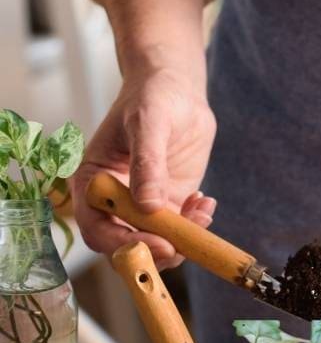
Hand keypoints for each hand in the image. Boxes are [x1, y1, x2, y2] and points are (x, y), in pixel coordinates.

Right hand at [72, 65, 216, 268]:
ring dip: (182, 239)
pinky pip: (181, 230)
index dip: (123, 243)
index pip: (98, 228)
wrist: (176, 91)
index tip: (157, 243)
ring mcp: (144, 206)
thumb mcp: (147, 124)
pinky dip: (197, 226)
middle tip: (186, 244)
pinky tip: (205, 203)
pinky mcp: (170, 204)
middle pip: (126, 245)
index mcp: (94, 183)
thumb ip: (147, 164)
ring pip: (157, 243)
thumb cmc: (152, 98)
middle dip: (156, 251)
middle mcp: (114, 201)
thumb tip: (148, 206)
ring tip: (202, 211)